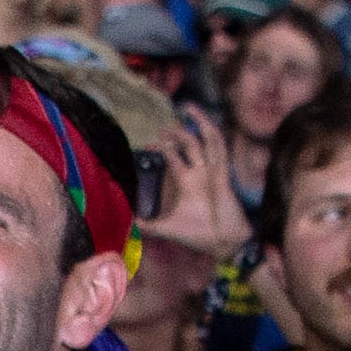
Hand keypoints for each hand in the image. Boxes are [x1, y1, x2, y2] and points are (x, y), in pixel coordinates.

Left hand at [144, 108, 252, 261]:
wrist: (220, 242)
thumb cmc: (197, 234)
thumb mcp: (166, 228)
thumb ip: (148, 225)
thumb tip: (128, 225)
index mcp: (187, 182)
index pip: (175, 158)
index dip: (165, 148)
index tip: (152, 142)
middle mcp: (200, 173)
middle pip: (190, 145)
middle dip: (177, 134)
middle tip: (163, 127)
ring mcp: (212, 171)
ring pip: (207, 140)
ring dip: (199, 123)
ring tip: (188, 108)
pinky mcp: (223, 174)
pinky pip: (220, 150)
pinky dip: (214, 136)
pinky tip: (206, 125)